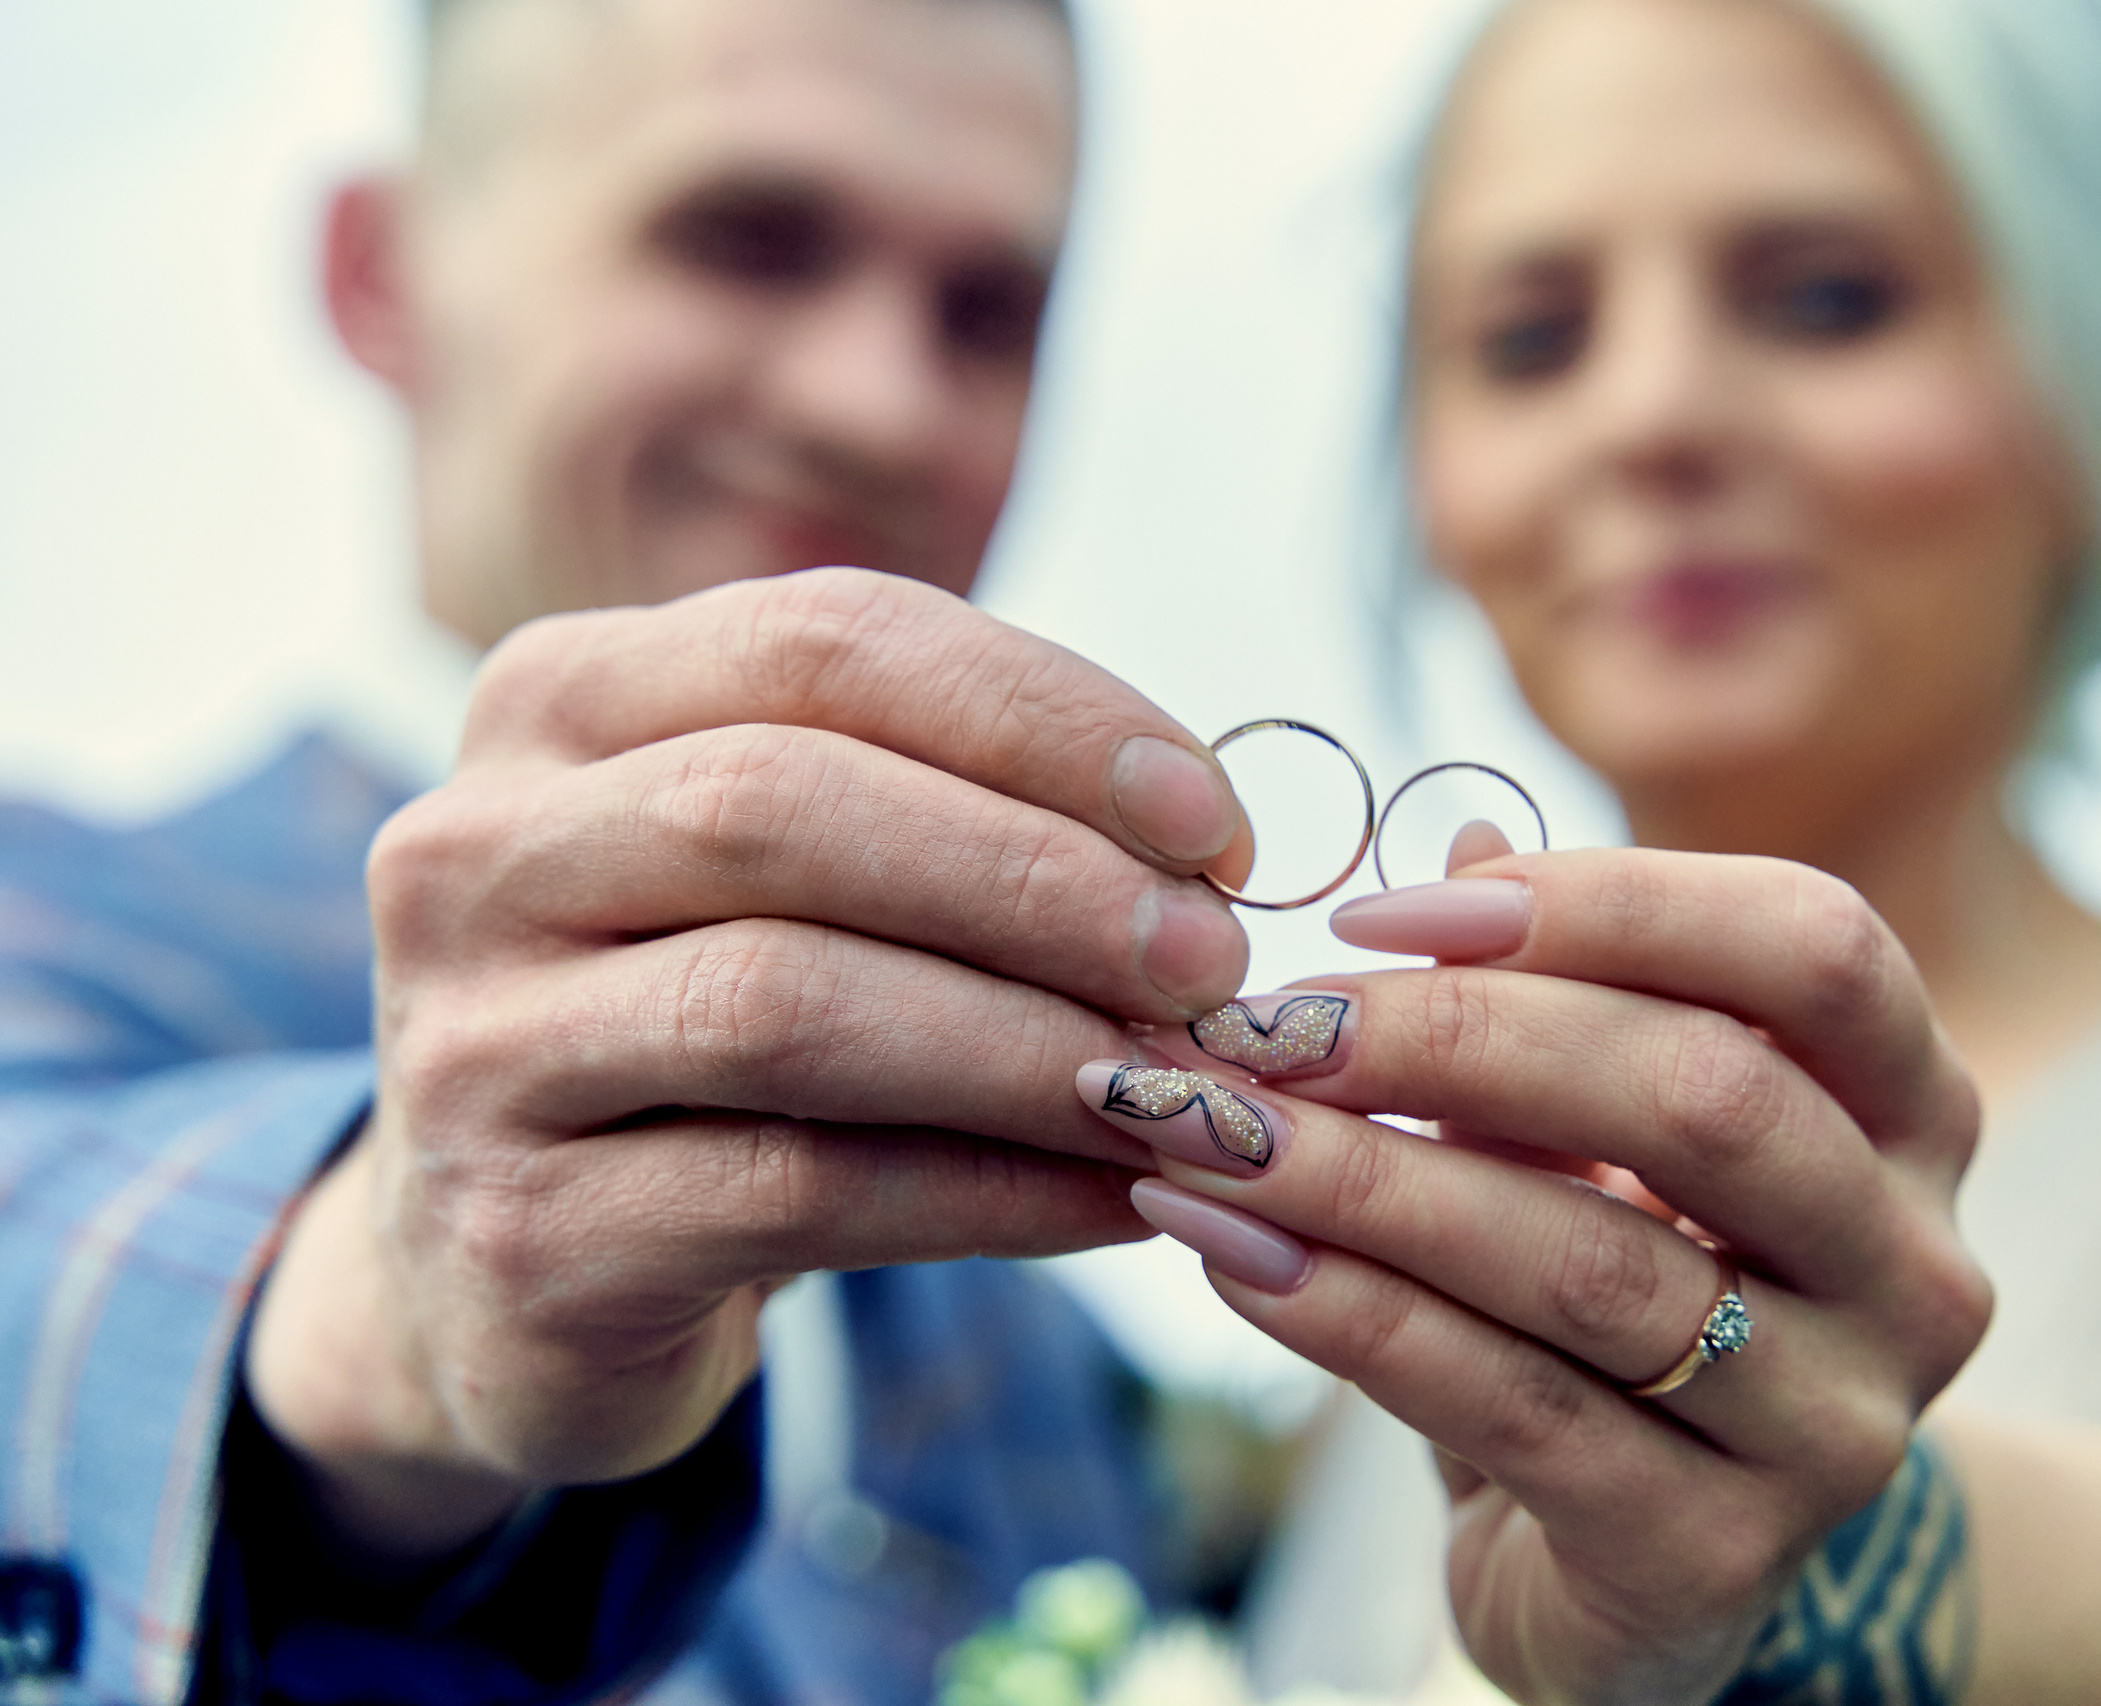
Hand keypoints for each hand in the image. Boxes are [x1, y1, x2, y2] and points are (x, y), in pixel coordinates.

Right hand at [250, 569, 1250, 1554]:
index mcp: (557, 698)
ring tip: (1182, 1083)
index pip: (827, 640)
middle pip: (786, 804)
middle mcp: (475, 849)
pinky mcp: (526, 1234)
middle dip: (1037, 875)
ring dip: (1026, 1042)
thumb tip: (1205, 848)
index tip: (1213, 821)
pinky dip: (993, 1191)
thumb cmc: (707, 1025)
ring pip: (781, 1003)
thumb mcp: (788, 872)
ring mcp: (474, 1047)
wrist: (511, 1273)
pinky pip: (799, 1192)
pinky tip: (1119, 1197)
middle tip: (1211, 959)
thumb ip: (944, 809)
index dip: (1043, 718)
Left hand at [1083, 849, 1988, 1702]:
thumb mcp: (1604, 1137)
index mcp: (1912, 1111)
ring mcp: (1836, 1425)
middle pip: (1704, 1095)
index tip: (1380, 916)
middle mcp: (1913, 1263)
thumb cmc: (1625, 1292)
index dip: (1601, 902)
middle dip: (1457, 1039)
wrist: (1657, 1570)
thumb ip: (1555, 998)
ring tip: (1207, 1132)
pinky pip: (1511, 1407)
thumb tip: (1457, 838)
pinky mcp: (1718, 1556)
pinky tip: (1234, 1258)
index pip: (1810, 946)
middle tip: (1268, 1029)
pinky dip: (1350, 1318)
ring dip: (1367, 1182)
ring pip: (1589, 1265)